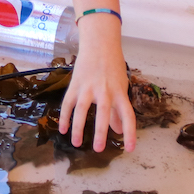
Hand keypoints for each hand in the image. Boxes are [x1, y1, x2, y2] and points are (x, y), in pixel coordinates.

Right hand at [58, 16, 136, 152]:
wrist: (99, 44)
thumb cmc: (113, 67)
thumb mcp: (121, 87)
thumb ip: (119, 110)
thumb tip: (119, 131)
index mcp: (120, 92)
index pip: (128, 115)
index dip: (130, 133)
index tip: (130, 149)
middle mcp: (105, 91)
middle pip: (104, 114)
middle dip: (101, 132)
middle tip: (99, 149)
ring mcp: (88, 87)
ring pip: (82, 110)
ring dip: (79, 128)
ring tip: (77, 144)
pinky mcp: (75, 85)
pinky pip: (68, 103)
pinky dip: (65, 117)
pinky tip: (63, 130)